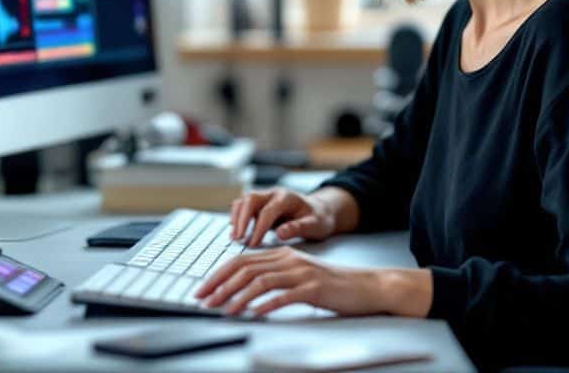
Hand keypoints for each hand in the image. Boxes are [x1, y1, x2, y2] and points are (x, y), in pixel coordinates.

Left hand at [194, 247, 392, 317]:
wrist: (366, 286)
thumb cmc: (332, 285)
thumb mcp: (299, 276)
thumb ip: (275, 278)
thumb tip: (244, 293)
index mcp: (282, 255)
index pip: (241, 260)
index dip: (218, 274)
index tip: (202, 289)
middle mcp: (289, 259)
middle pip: (246, 268)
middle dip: (220, 285)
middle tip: (203, 300)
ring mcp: (302, 272)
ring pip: (261, 280)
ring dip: (237, 296)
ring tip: (223, 310)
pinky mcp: (314, 288)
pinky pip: (285, 295)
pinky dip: (266, 304)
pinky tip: (254, 314)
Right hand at [229, 188, 336, 246]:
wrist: (320, 210)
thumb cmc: (319, 219)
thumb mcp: (315, 225)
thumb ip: (299, 228)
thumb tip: (280, 234)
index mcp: (288, 198)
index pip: (268, 211)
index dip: (258, 228)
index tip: (253, 244)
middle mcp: (274, 194)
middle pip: (251, 199)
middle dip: (242, 219)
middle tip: (237, 238)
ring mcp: (266, 197)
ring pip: (244, 200)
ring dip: (236, 217)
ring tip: (234, 237)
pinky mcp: (260, 204)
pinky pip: (243, 206)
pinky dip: (237, 217)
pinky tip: (236, 232)